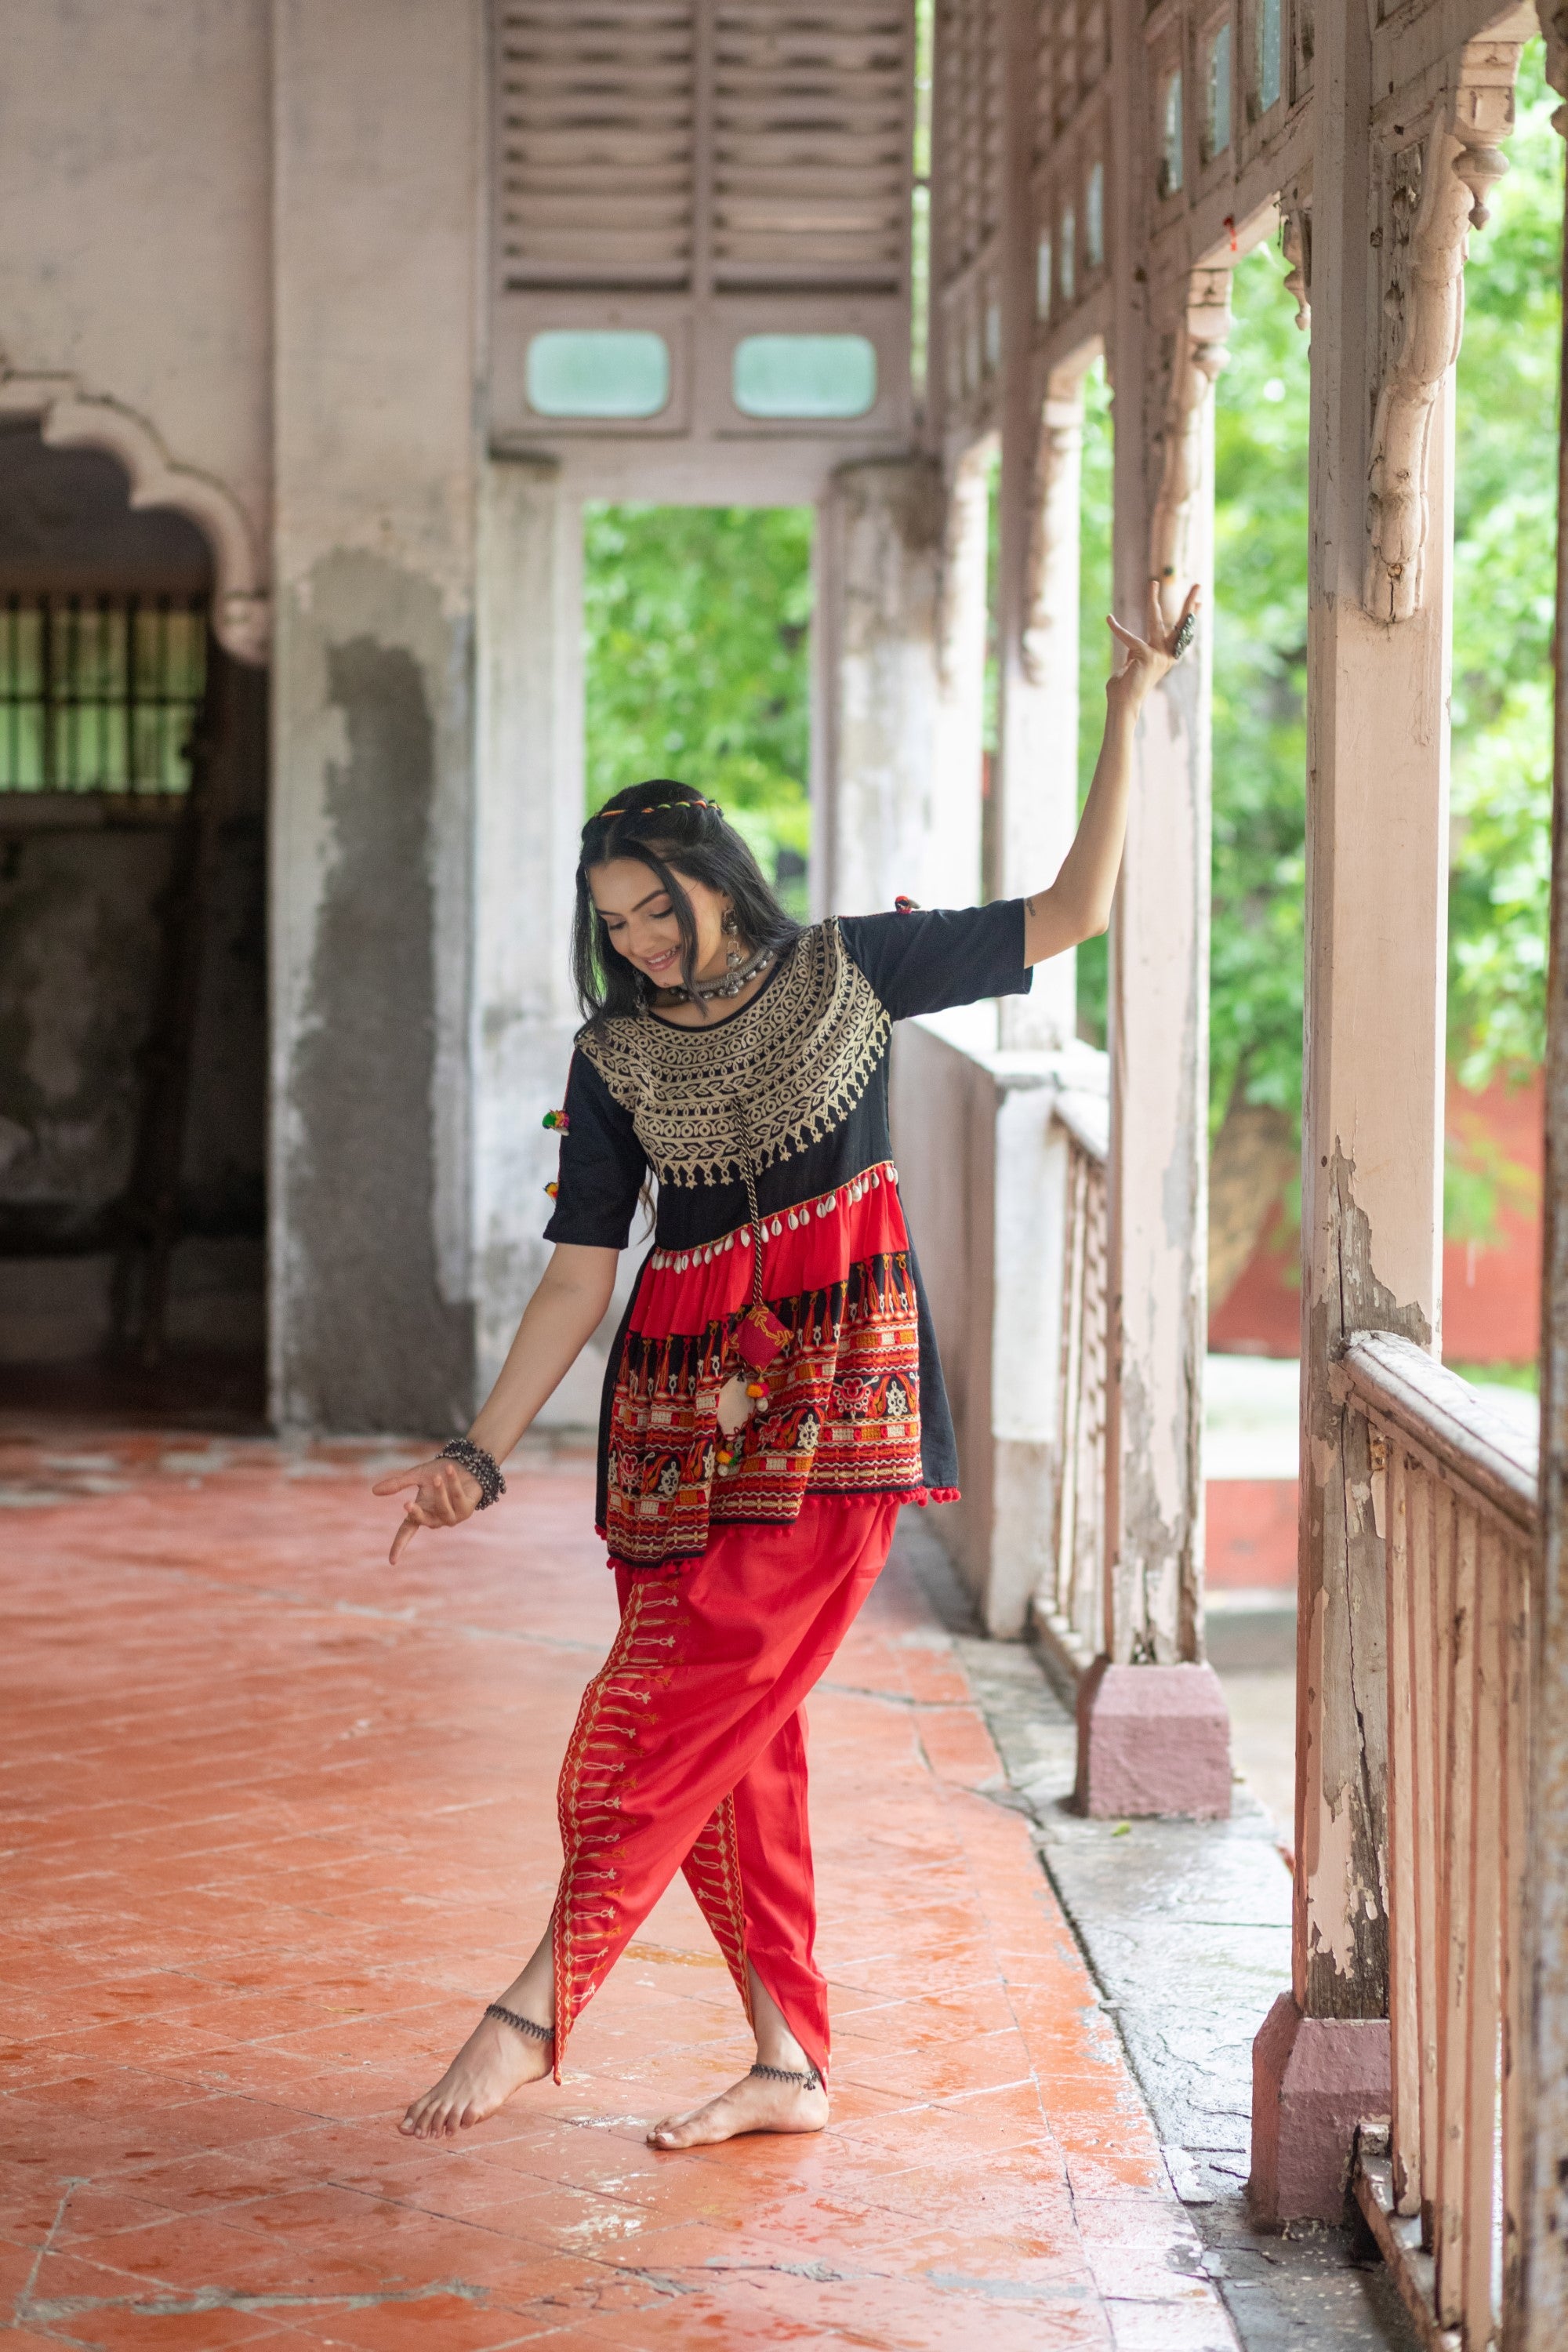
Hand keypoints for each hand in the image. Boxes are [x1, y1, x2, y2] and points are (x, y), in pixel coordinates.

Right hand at [371, 1456, 482, 1564]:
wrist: (464, 1464)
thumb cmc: (438, 1472)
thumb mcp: (415, 1476)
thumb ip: (397, 1484)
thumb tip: (373, 1491)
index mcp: (421, 1512)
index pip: (406, 1531)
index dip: (400, 1545)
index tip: (392, 1561)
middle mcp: (436, 1518)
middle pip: (424, 1522)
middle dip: (416, 1513)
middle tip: (406, 1503)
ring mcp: (452, 1517)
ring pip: (444, 1510)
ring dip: (440, 1492)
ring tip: (437, 1476)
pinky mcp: (467, 1510)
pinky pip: (458, 1498)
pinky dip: (453, 1483)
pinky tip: (451, 1470)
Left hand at [1106, 581, 1201, 711]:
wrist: (1123, 704)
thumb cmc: (1126, 686)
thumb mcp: (1134, 664)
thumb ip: (1136, 651)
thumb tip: (1134, 644)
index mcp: (1167, 656)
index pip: (1181, 632)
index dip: (1191, 616)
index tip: (1201, 602)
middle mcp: (1167, 654)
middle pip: (1180, 624)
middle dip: (1189, 603)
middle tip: (1198, 585)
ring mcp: (1159, 655)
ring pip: (1156, 621)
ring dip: (1153, 601)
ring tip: (1153, 584)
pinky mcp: (1146, 656)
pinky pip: (1129, 638)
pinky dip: (1117, 629)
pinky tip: (1109, 619)